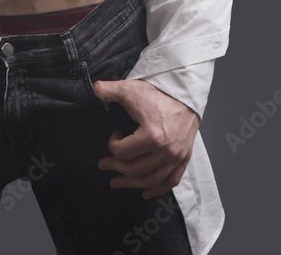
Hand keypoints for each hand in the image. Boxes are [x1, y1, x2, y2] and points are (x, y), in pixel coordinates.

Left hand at [93, 78, 199, 198]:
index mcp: (152, 136)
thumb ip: (110, 89)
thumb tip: (94, 88)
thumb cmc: (160, 93)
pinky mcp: (184, 158)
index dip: (112, 145)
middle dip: (115, 168)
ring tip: (117, 182)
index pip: (122, 153)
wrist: (186, 93)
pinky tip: (146, 192)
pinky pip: (171, 181)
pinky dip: (158, 190)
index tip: (114, 135)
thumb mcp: (132, 89)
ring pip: (150, 180)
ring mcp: (176, 156)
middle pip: (134, 170)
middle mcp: (166, 150)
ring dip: (131, 184)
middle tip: (104, 165)